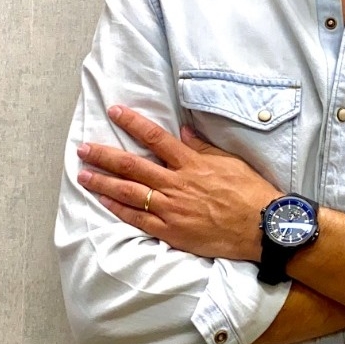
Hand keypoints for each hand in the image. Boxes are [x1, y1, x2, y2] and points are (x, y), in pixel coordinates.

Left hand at [76, 106, 279, 261]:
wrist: (261, 226)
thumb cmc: (249, 192)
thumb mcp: (229, 162)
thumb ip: (202, 147)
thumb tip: (181, 131)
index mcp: (191, 163)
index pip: (155, 137)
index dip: (132, 123)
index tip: (114, 112)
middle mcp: (176, 183)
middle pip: (133, 165)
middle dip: (105, 155)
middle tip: (83, 148)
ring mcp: (171, 208)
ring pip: (129, 192)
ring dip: (104, 182)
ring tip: (83, 174)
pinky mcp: (171, 231)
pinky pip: (138, 219)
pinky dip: (119, 209)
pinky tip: (104, 201)